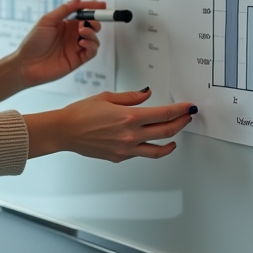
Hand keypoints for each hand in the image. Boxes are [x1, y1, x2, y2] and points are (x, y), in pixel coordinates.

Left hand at [12, 0, 104, 88]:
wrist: (27, 64)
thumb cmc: (33, 42)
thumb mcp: (47, 20)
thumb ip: (64, 10)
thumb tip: (78, 1)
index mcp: (65, 24)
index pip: (83, 14)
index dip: (92, 9)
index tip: (101, 5)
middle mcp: (72, 35)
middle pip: (91, 26)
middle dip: (94, 21)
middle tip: (89, 21)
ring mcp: (75, 47)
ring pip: (94, 38)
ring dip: (92, 32)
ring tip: (82, 32)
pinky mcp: (77, 59)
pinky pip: (92, 51)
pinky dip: (92, 45)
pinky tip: (82, 42)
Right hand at [25, 88, 195, 161]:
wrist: (64, 131)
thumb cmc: (80, 113)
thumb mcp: (106, 97)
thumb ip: (130, 97)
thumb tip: (147, 95)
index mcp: (129, 117)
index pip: (164, 114)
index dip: (180, 110)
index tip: (188, 107)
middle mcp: (130, 135)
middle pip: (166, 131)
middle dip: (181, 123)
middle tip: (186, 117)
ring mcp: (126, 149)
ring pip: (158, 150)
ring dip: (171, 141)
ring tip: (175, 135)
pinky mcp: (120, 157)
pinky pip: (141, 154)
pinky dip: (150, 147)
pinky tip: (150, 141)